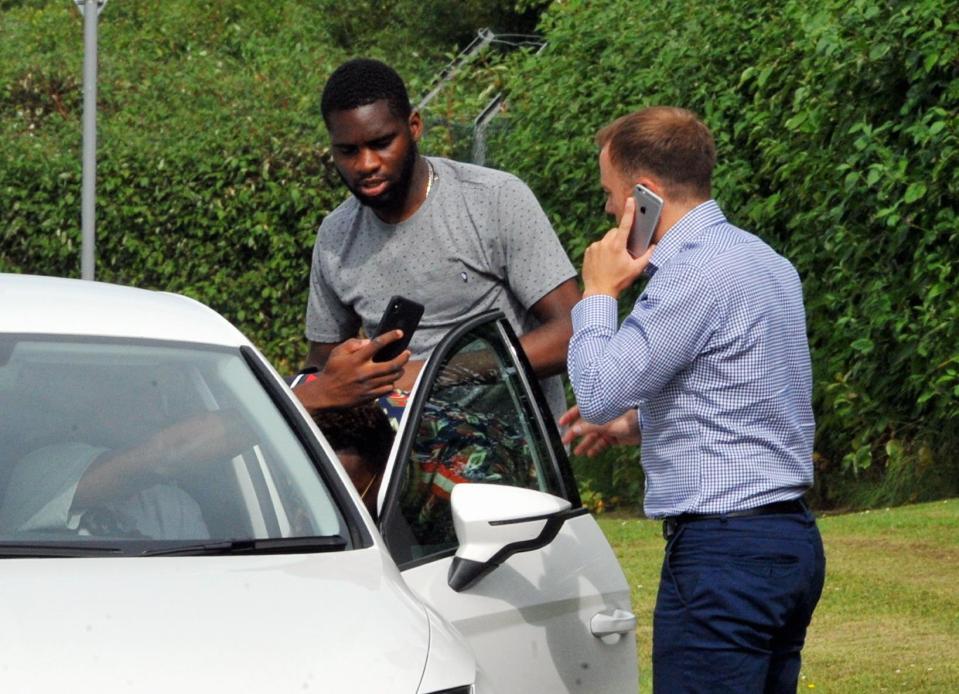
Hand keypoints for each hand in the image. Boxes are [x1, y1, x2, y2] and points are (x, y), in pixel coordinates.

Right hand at [294, 331, 409, 411]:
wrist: (326, 393)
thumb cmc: (333, 370)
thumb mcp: (338, 352)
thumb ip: (353, 344)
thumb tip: (369, 341)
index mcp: (356, 359)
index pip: (377, 344)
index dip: (391, 337)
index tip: (400, 333)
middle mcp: (364, 372)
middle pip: (392, 364)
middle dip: (403, 357)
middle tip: (408, 352)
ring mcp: (368, 385)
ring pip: (392, 377)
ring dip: (400, 370)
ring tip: (401, 365)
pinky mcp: (370, 396)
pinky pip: (387, 389)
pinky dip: (392, 383)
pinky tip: (391, 378)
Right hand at [559, 405, 640, 456]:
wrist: (651, 424)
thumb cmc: (631, 417)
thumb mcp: (608, 423)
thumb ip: (590, 426)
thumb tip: (574, 430)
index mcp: (601, 408)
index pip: (581, 409)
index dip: (570, 416)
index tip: (561, 423)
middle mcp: (604, 416)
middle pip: (586, 425)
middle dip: (575, 434)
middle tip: (565, 442)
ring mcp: (610, 426)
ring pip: (594, 436)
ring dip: (585, 444)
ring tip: (577, 453)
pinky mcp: (617, 436)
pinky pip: (604, 442)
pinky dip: (597, 448)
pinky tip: (591, 454)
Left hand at [582, 197, 655, 299]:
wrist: (598, 292)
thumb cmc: (618, 281)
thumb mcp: (636, 270)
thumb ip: (647, 256)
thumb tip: (654, 247)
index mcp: (618, 245)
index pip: (626, 224)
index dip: (630, 211)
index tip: (631, 199)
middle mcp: (605, 243)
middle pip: (616, 233)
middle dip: (621, 238)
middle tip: (623, 253)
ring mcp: (595, 247)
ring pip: (606, 240)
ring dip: (611, 245)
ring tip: (612, 261)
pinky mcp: (588, 251)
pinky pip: (597, 246)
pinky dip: (601, 251)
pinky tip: (604, 262)